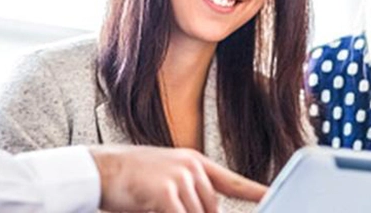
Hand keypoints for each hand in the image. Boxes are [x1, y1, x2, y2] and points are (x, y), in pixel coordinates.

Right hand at [89, 145, 266, 212]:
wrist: (96, 171)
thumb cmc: (127, 179)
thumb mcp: (163, 180)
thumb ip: (187, 195)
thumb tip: (206, 209)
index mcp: (194, 162)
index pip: (233, 180)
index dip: (257, 191)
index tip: (274, 195)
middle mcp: (192, 167)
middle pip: (212, 210)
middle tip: (167, 205)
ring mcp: (180, 178)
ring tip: (151, 204)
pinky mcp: (166, 193)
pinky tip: (152, 209)